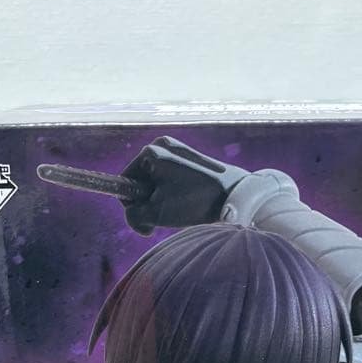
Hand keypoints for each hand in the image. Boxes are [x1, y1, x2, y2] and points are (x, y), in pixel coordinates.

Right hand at [121, 136, 247, 234]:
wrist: (236, 196)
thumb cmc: (195, 202)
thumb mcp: (156, 214)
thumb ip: (133, 215)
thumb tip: (134, 215)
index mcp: (150, 151)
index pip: (125, 182)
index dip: (133, 205)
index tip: (150, 218)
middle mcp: (162, 144)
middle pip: (140, 181)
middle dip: (149, 202)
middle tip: (168, 215)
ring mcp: (178, 149)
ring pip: (156, 183)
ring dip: (162, 201)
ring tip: (182, 208)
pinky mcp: (191, 158)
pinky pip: (171, 180)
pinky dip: (175, 195)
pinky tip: (190, 201)